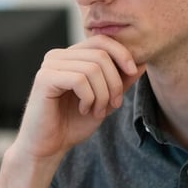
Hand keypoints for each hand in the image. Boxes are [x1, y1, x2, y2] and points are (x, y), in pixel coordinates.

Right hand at [15, 34, 145, 160]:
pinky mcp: (44, 78)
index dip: (122, 53)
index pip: (101, 41)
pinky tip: (84, 110)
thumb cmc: (73, 123)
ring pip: (92, 68)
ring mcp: (50, 65)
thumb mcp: (105, 100)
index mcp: (71, 56)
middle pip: (100, 54)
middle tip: (113, 104)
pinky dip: (89, 98)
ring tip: (97, 111)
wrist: (48, 147)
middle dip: (114, 82)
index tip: (133, 73)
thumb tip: (142, 62)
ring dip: (102, 94)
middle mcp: (58, 55)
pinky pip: (79, 79)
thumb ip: (120, 81)